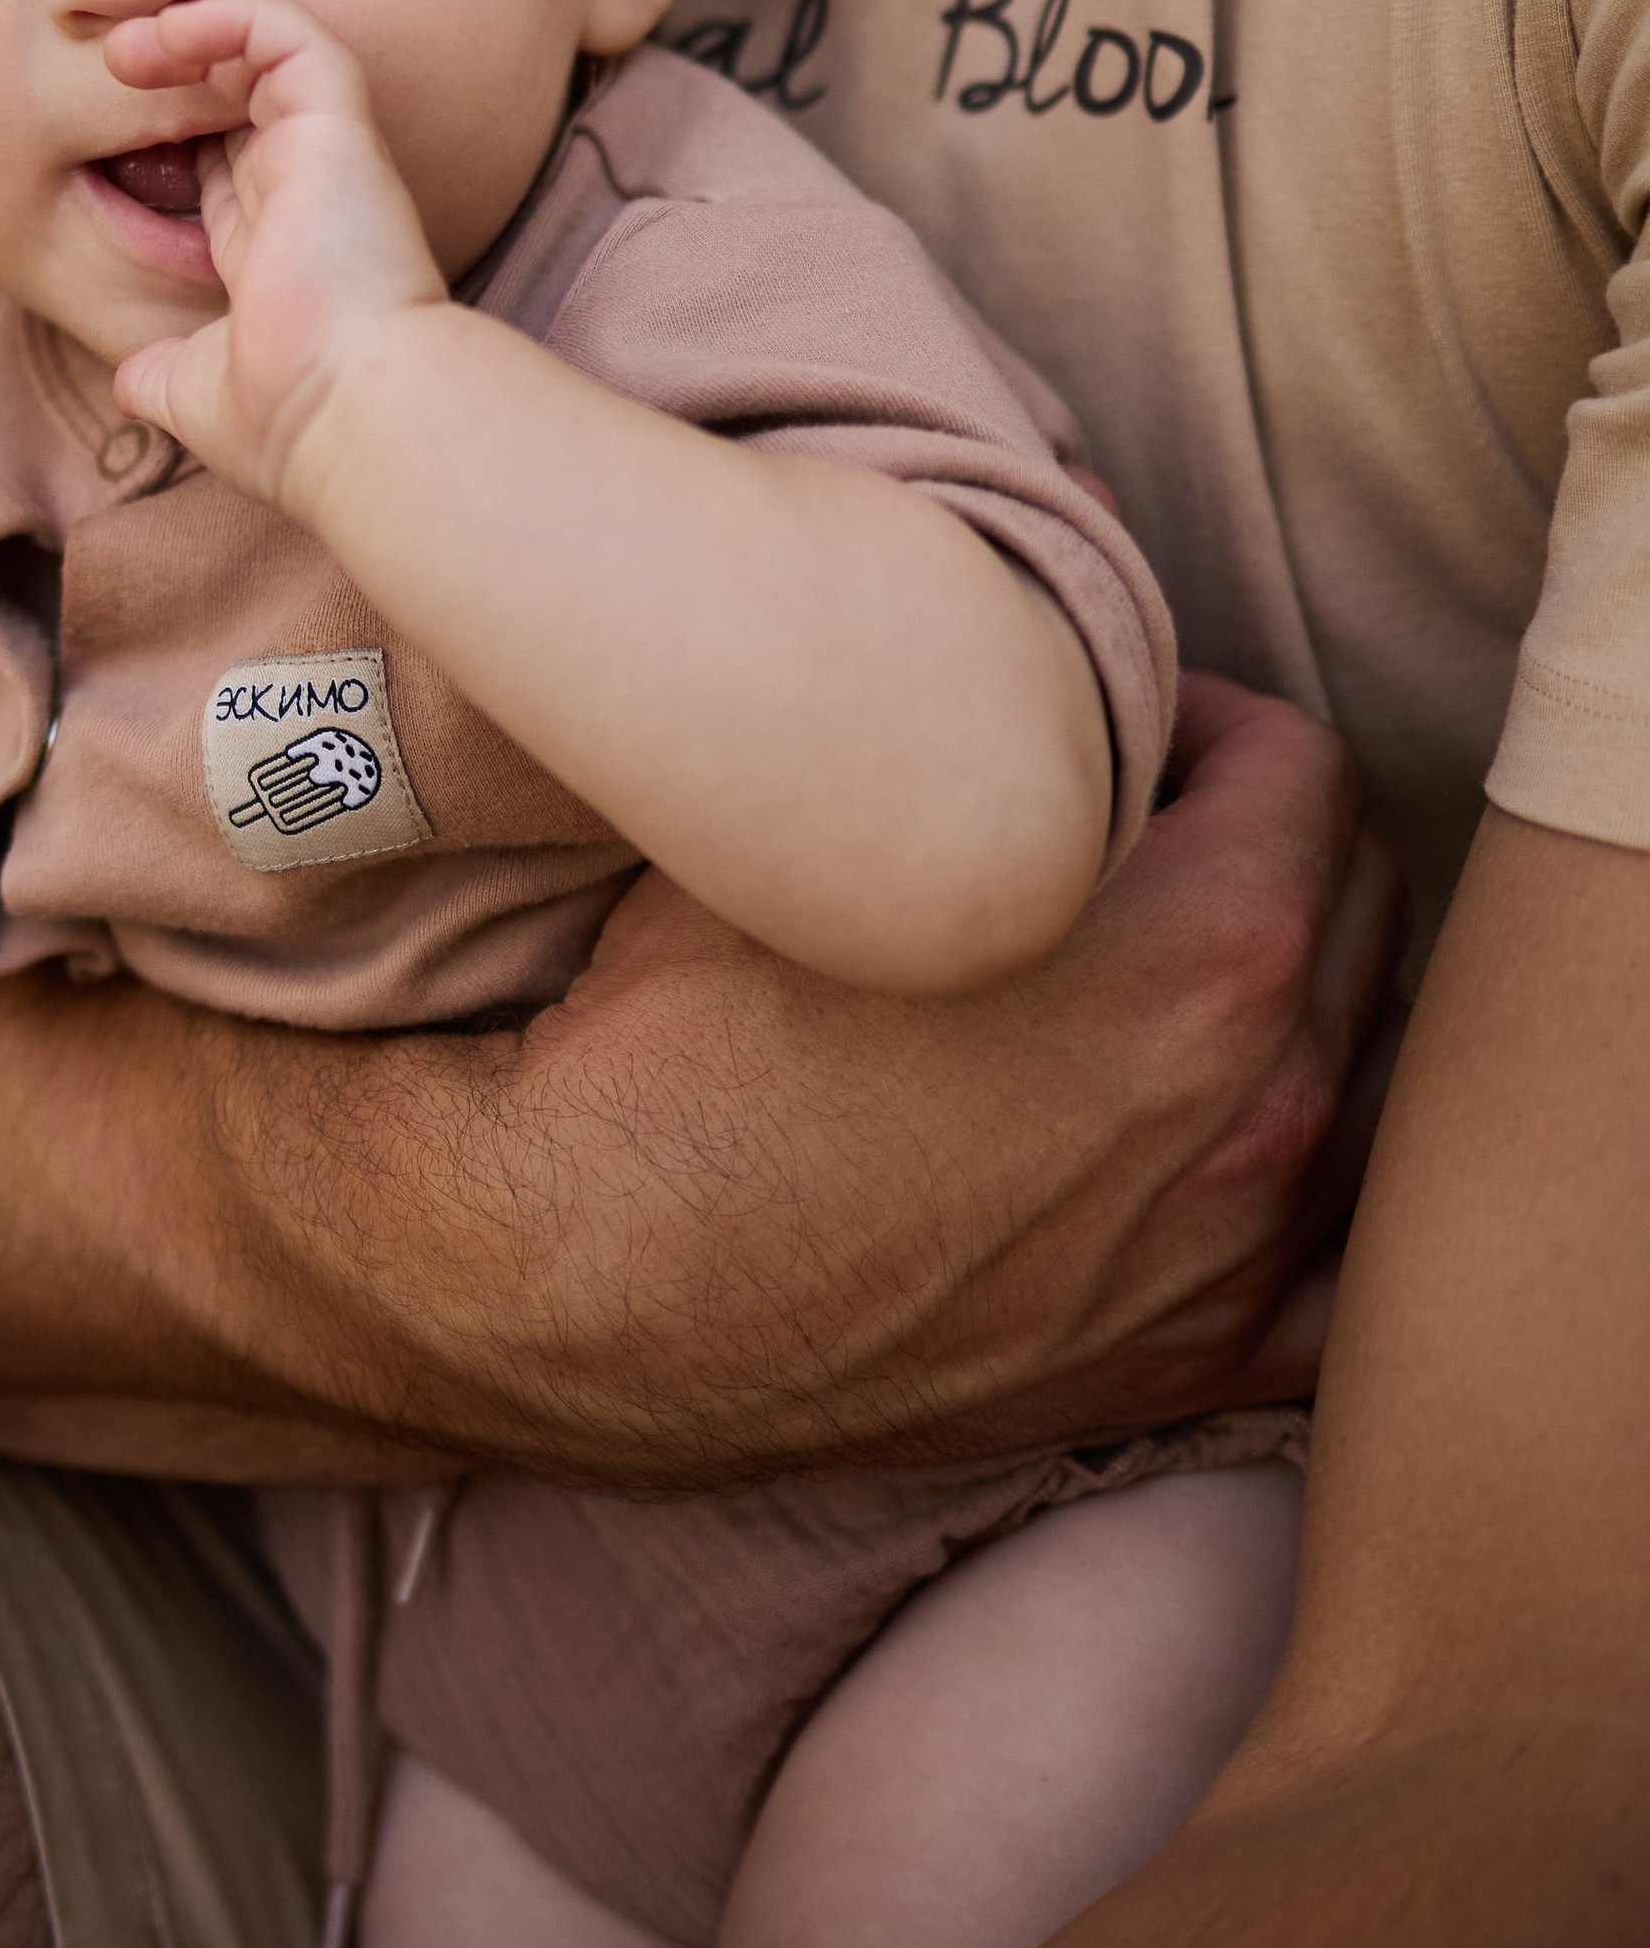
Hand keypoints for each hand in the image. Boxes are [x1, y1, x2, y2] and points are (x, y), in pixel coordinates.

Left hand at [103, 0, 443, 507]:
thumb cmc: (283, 413)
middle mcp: (303, 189)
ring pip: (265, 45)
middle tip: (104, 62)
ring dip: (189, 26)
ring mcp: (324, 151)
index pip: (220, 161)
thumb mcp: (193, 393)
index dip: (165, 131)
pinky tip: (164, 34)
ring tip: (122, 46)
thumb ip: (160, 376)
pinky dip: (225, 16)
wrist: (346, 410)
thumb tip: (130, 386)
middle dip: (172, 64)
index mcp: (272, 245)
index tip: (97, 130)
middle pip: (239, 93)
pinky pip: (284, 32)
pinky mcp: (337, 122)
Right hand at [493, 669, 1405, 1472]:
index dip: (1196, 722)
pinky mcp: (1182, 1364)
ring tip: (1160, 974)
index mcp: (1210, 957)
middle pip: (1352, 906)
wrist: (584, 1276)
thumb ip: (983, 701)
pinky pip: (1341, 1274)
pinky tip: (1221, 1144)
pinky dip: (1309, 1196)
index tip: (1105, 738)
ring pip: (1364, 1070)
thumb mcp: (826, 816)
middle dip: (1254, 846)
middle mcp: (1261, 1114)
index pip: (1303, 766)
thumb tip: (1052, 583)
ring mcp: (1234, 1257)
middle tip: (1124, 836)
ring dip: (1292, 1000)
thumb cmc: (681, 1038)